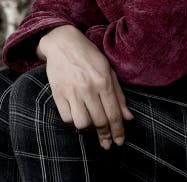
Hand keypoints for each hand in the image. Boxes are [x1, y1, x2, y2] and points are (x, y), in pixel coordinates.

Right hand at [38, 25, 133, 149]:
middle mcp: (88, 87)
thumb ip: (118, 94)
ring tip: (91, 126)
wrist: (62, 42)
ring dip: (88, 129)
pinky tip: (77, 117)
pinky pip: (66, 117)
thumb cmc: (89, 55)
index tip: (119, 142)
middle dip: (105, 135)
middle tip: (107, 143)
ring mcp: (72, 91)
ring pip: (82, 123)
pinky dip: (73, 121)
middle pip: (99, 121)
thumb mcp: (108, 70)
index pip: (114, 114)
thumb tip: (128, 117)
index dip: (118, 131)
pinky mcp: (58, 93)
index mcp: (103, 81)